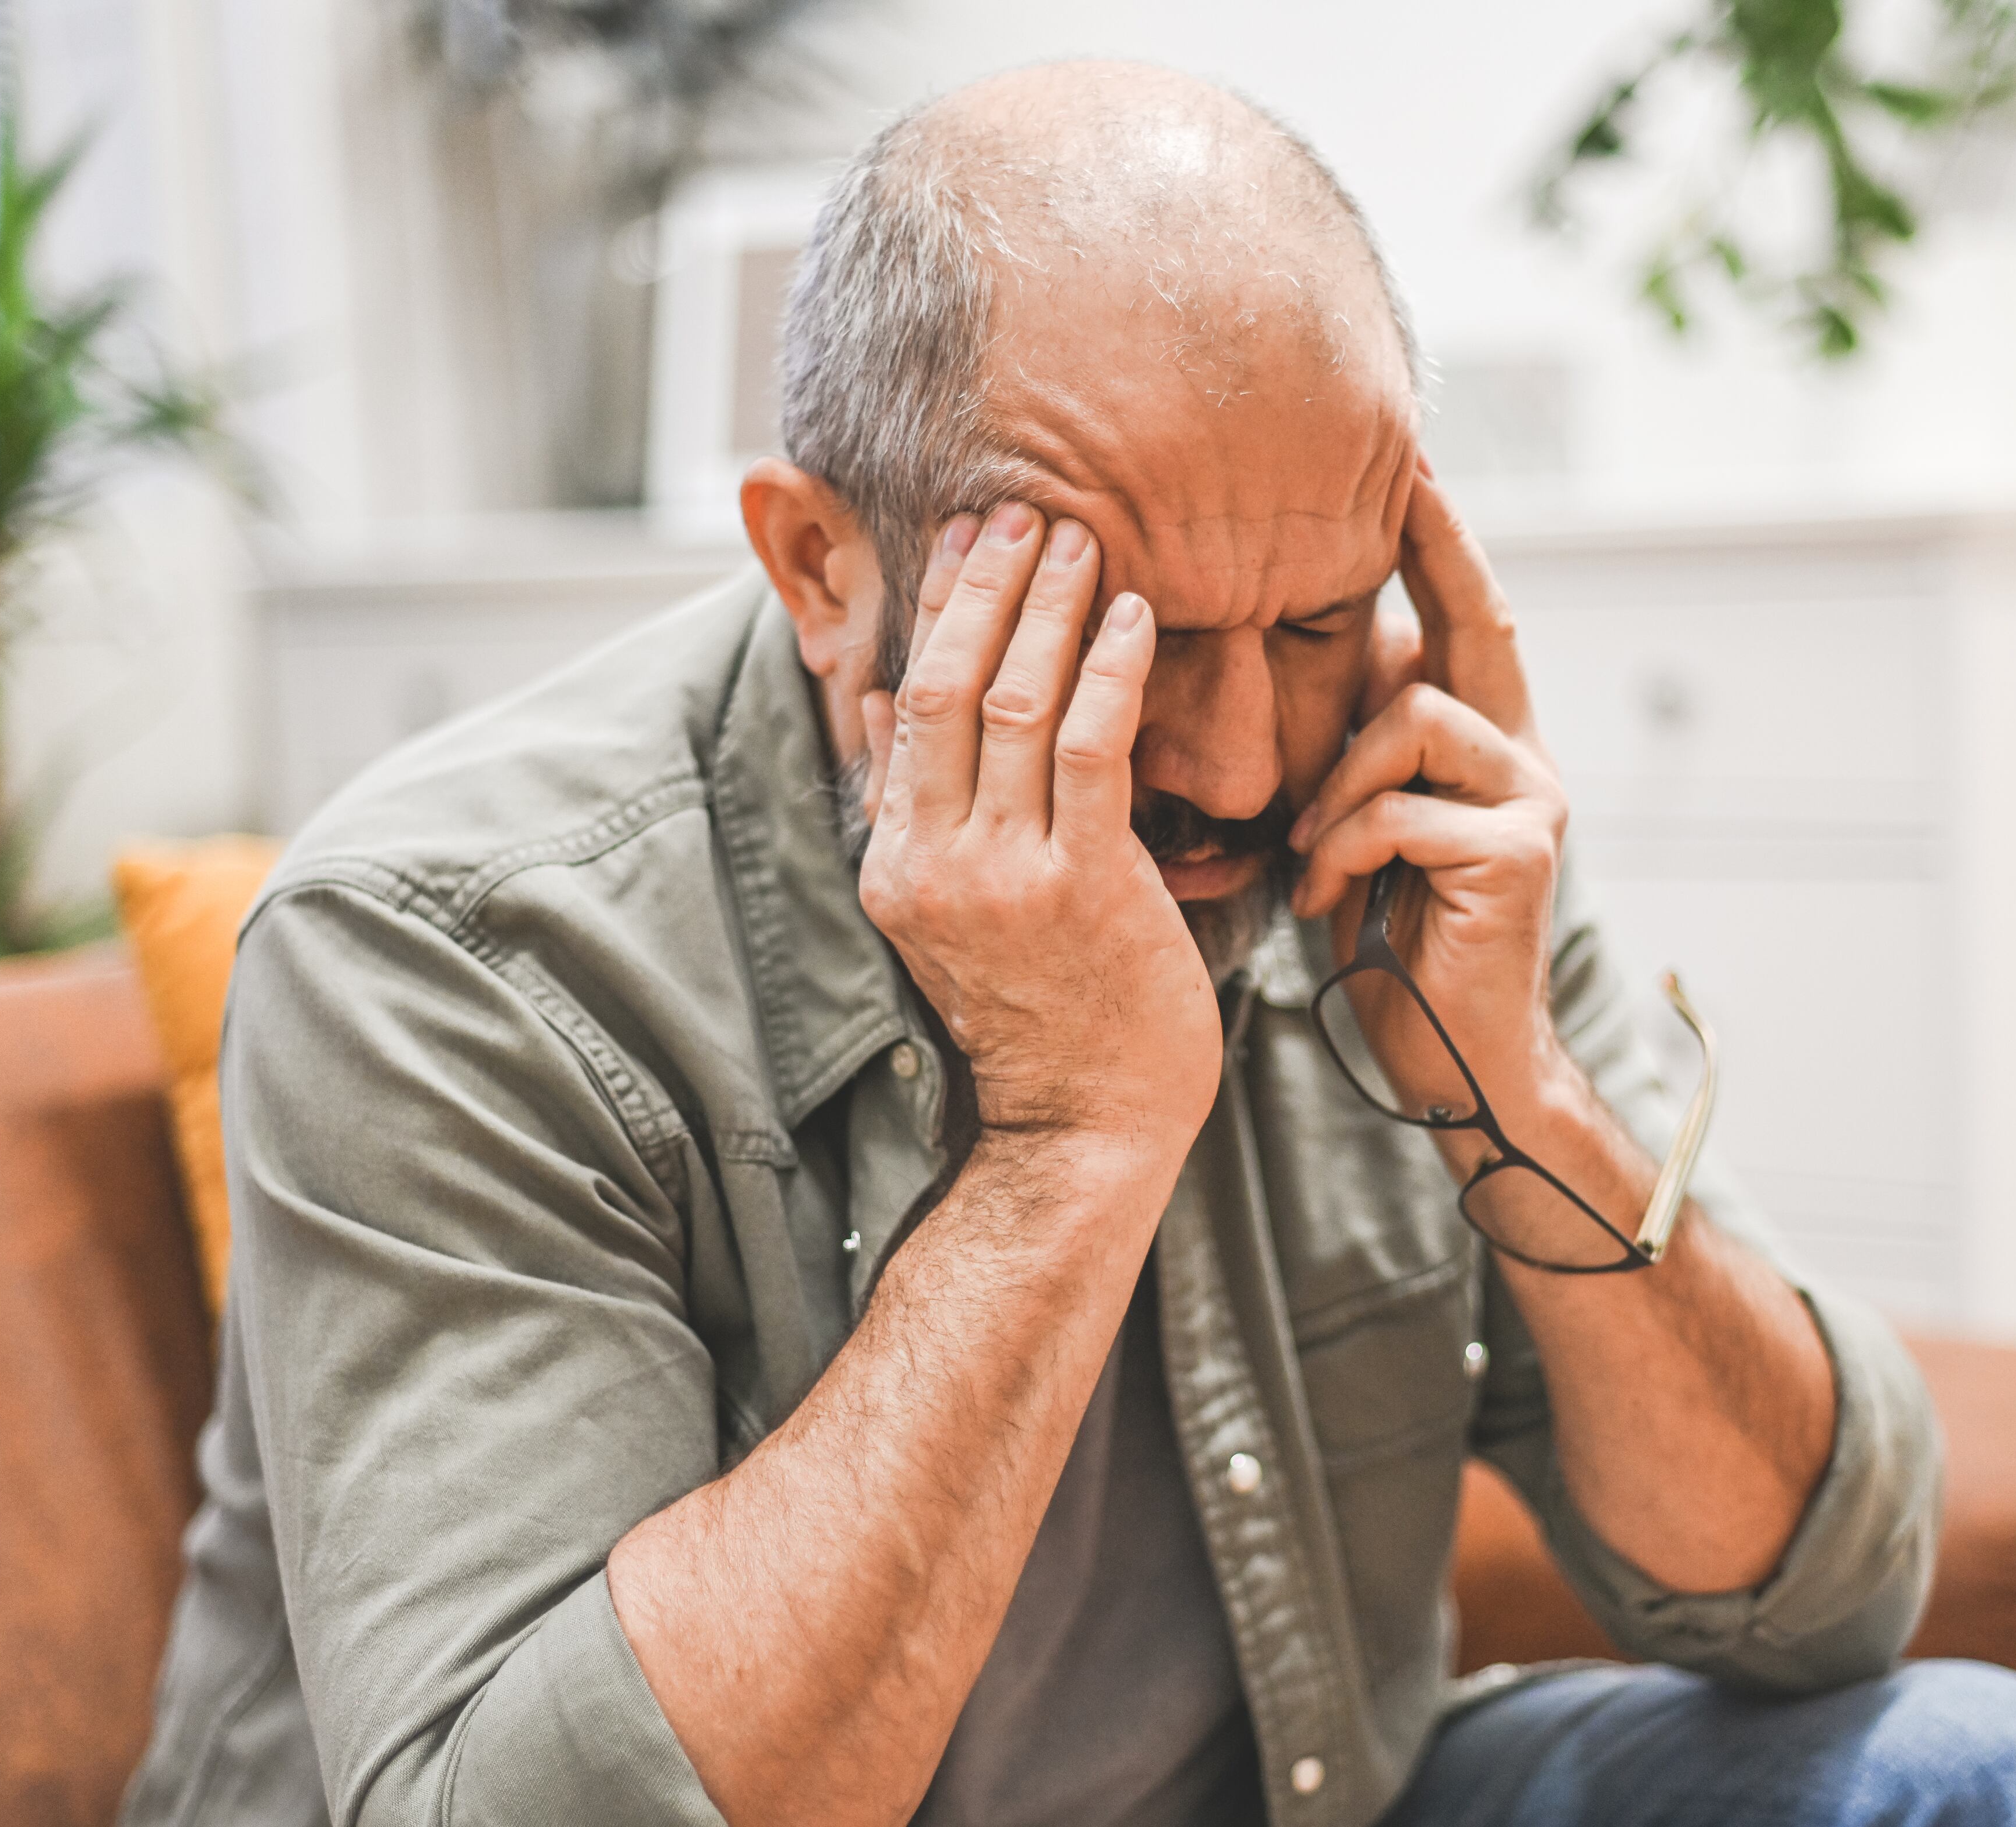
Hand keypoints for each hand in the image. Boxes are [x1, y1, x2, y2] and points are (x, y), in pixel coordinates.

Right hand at [859, 504, 1223, 1146]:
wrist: (1085, 1127)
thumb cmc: (1042, 1013)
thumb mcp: (952, 912)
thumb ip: (921, 810)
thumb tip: (881, 705)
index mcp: (895, 863)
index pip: (903, 703)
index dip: (935, 610)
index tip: (965, 539)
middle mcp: (932, 863)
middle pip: (947, 686)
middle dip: (987, 587)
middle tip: (1022, 510)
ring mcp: (1003, 877)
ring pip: (1017, 704)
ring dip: (1050, 610)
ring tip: (1082, 540)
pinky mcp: (1083, 888)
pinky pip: (1092, 750)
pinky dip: (1110, 671)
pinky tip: (1134, 618)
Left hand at [1289, 469, 1580, 1146]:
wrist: (1452, 1066)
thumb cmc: (1389, 952)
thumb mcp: (1354, 835)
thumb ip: (1349, 759)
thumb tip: (1286, 668)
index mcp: (1485, 750)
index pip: (1463, 621)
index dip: (1441, 540)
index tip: (1412, 461)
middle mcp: (1524, 759)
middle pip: (1472, 624)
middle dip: (1432, 548)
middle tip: (1403, 479)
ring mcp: (1531, 802)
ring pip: (1412, 716)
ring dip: (1337, 783)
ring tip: (1309, 857)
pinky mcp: (1518, 852)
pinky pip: (1401, 807)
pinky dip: (1345, 850)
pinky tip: (1328, 903)